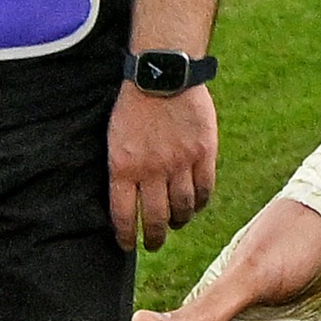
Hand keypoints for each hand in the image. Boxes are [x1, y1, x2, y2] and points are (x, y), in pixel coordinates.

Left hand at [110, 81, 217, 251]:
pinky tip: (196, 204)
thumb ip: (122, 171)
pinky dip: (201, 202)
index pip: (123, 216)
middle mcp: (151, 170)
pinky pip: (205, 189)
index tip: (127, 245)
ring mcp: (180, 162)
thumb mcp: (115, 140)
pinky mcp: (204, 152)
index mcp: (123, 168)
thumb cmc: (133, 106)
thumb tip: (127, 201)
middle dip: (153, 237)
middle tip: (154, 243)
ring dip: (179, 221)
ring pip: (182, 208)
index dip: (126, 236)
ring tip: (176, 223)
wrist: (162, 75)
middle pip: (155, 218)